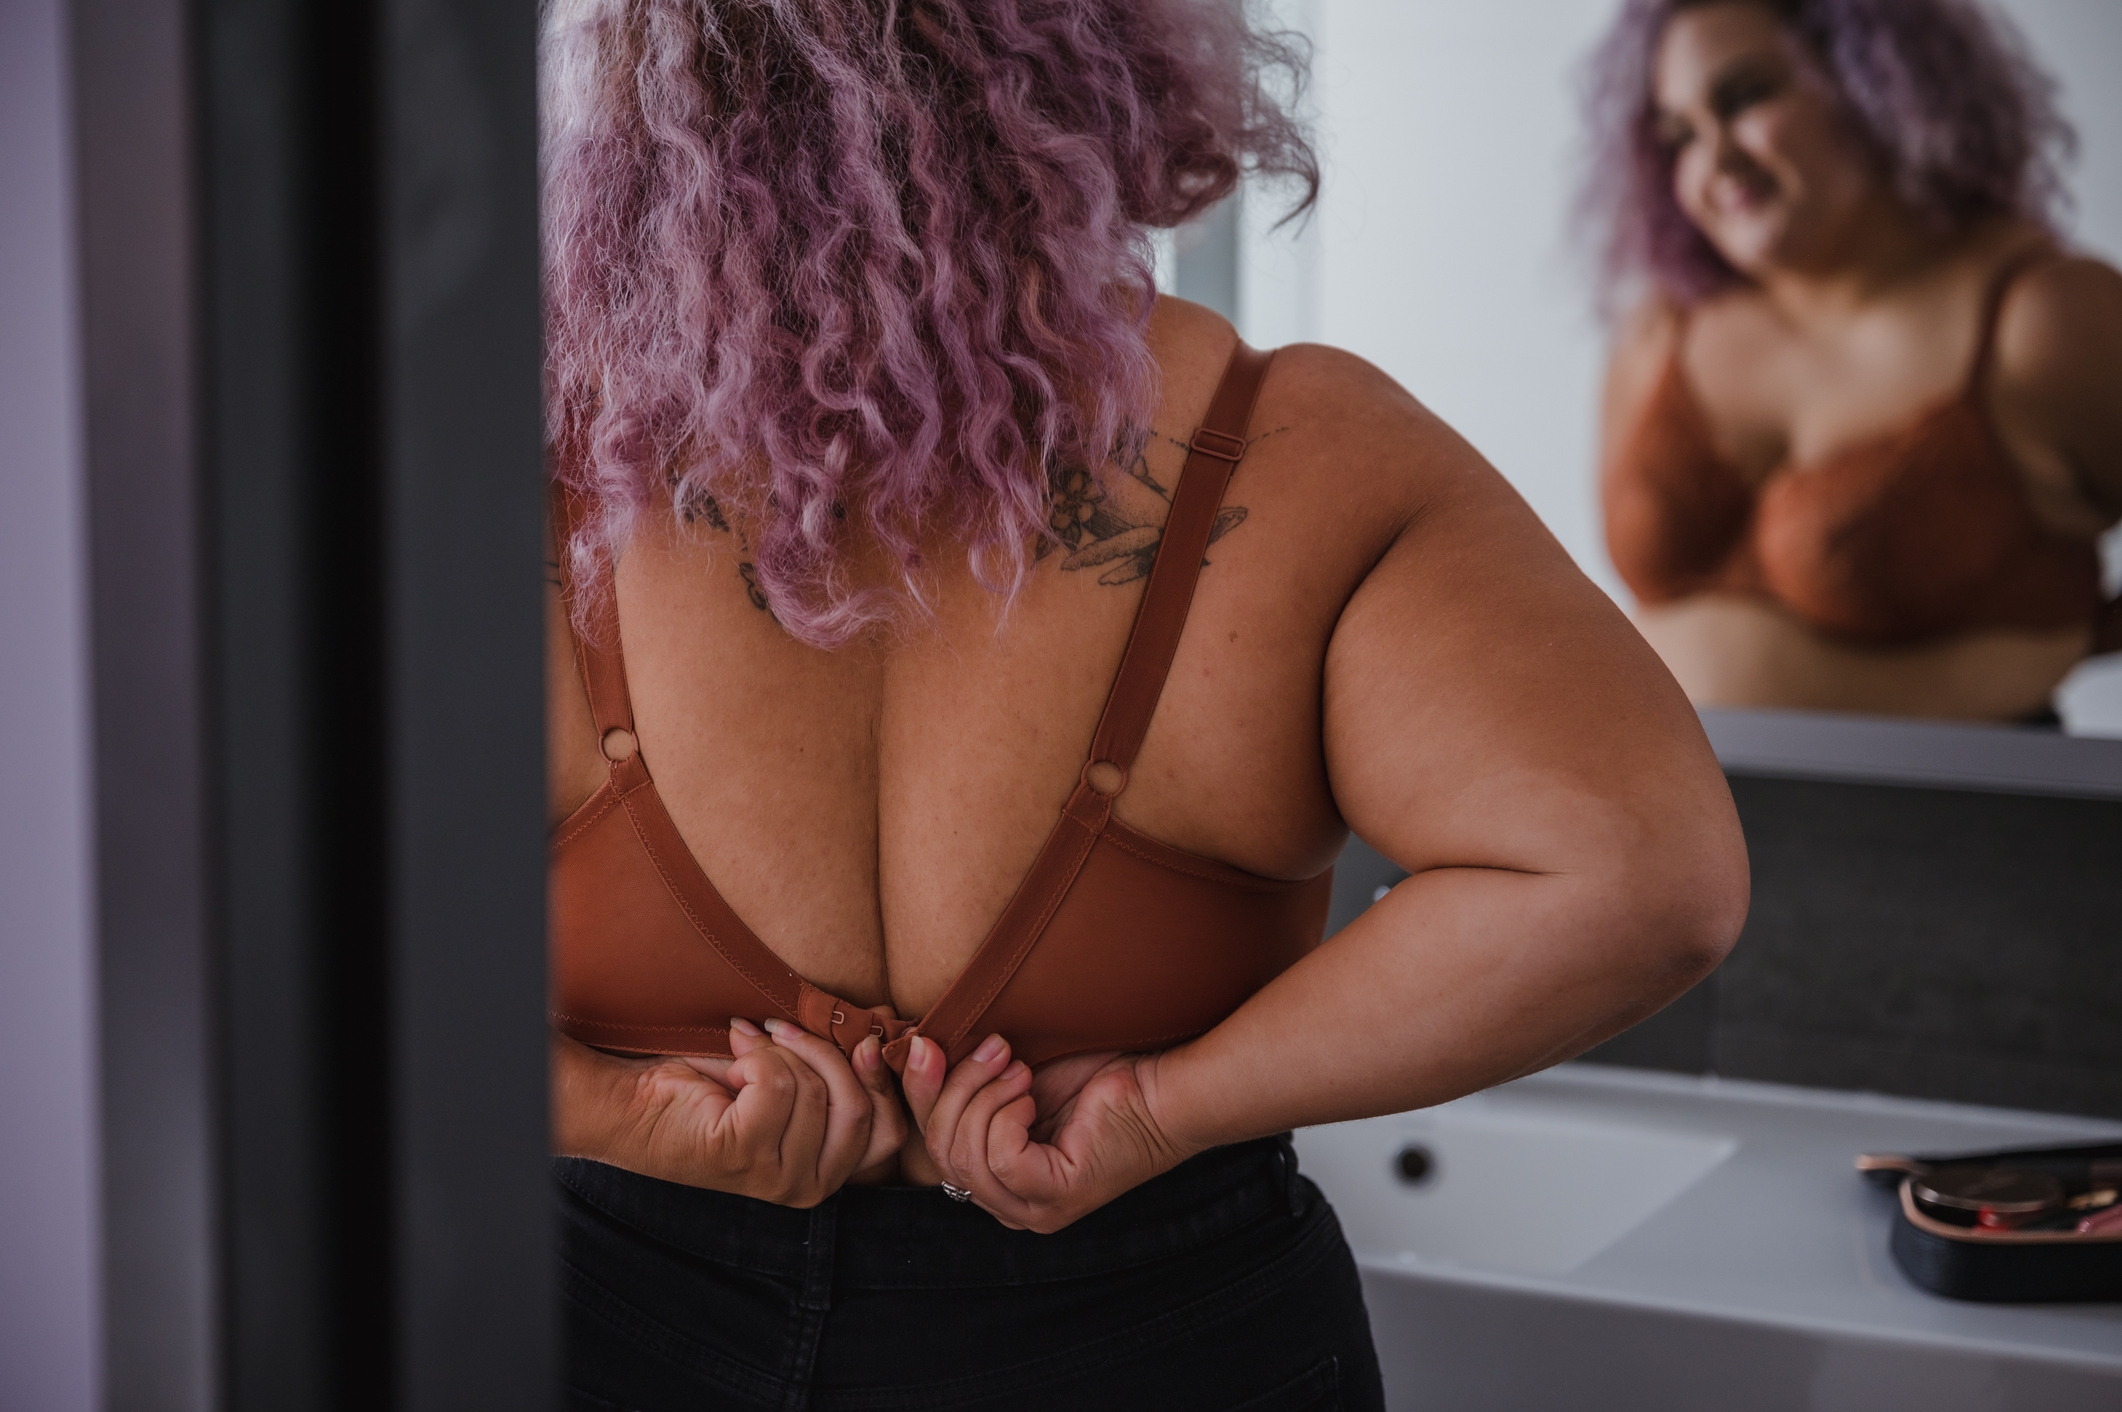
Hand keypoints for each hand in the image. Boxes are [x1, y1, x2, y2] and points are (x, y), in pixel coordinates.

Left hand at [551, 1017, 907, 1204]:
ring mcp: (777, 1178)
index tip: (863, 1035)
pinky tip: (730, 1066)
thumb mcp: (792, 1074)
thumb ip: (838, 1063)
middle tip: (780, 1029)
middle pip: (859, 1108)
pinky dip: (754, 1058)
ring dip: (778, 1053)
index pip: (890, 1131)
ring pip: (815, 1090)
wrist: (636, 1103)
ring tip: (743, 1052)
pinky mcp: (744, 1154)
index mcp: (829, 1172)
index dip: (882, 1078)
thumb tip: (882, 1018)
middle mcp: (809, 1187)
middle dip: (825, 1054)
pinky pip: (777, 1085)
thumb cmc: (711, 1088)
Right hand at [901, 1034, 1200, 1231]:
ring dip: (983, 1098)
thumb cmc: (1097, 1078)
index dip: (917, 1094)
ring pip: (965, 1158)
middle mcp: (1010, 1206)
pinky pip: (1001, 1160)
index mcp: (996, 1181)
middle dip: (954, 1089)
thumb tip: (913, 1050)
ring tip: (1020, 1069)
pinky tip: (1033, 1098)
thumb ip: (969, 1079)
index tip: (922, 1042)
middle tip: (994, 1047)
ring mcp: (1033, 1210)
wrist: (1162, 1089)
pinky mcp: (1057, 1199)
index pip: (930, 1147)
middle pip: (940, 1153)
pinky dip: (1007, 1118)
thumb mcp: (1015, 1077)